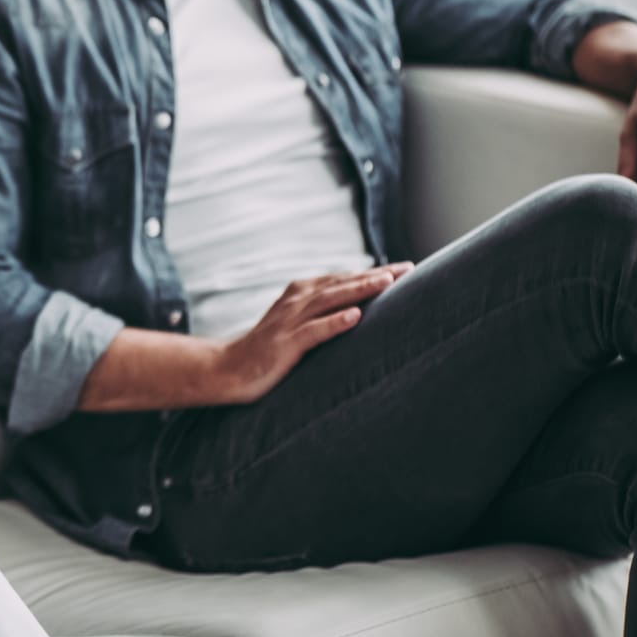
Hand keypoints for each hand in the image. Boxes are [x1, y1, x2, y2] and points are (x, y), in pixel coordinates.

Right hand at [215, 262, 411, 404]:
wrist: (230, 368)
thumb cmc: (268, 350)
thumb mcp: (297, 324)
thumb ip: (321, 313)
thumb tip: (358, 309)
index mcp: (301, 293)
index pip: (343, 278)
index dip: (374, 272)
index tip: (405, 268)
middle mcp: (296, 300)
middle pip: (342, 283)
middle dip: (376, 275)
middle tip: (407, 269)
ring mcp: (290, 321)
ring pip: (331, 300)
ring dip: (360, 289)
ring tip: (387, 282)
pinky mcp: (285, 343)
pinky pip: (313, 330)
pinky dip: (335, 322)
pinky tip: (355, 316)